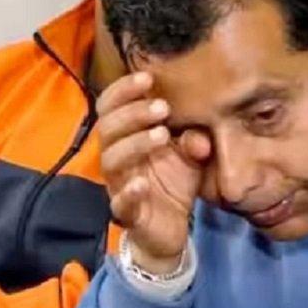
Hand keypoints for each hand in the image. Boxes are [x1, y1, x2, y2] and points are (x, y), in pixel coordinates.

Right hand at [98, 72, 210, 273]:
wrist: (170, 230)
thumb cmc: (172, 184)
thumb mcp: (189, 156)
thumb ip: (194, 139)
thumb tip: (199, 135)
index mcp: (125, 138)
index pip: (111, 107)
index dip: (123, 91)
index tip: (147, 77)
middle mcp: (116, 159)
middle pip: (108, 130)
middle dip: (133, 113)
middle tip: (162, 106)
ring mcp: (119, 186)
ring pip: (111, 161)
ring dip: (135, 143)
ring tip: (162, 134)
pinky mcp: (127, 215)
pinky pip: (120, 203)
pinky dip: (128, 193)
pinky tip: (141, 183)